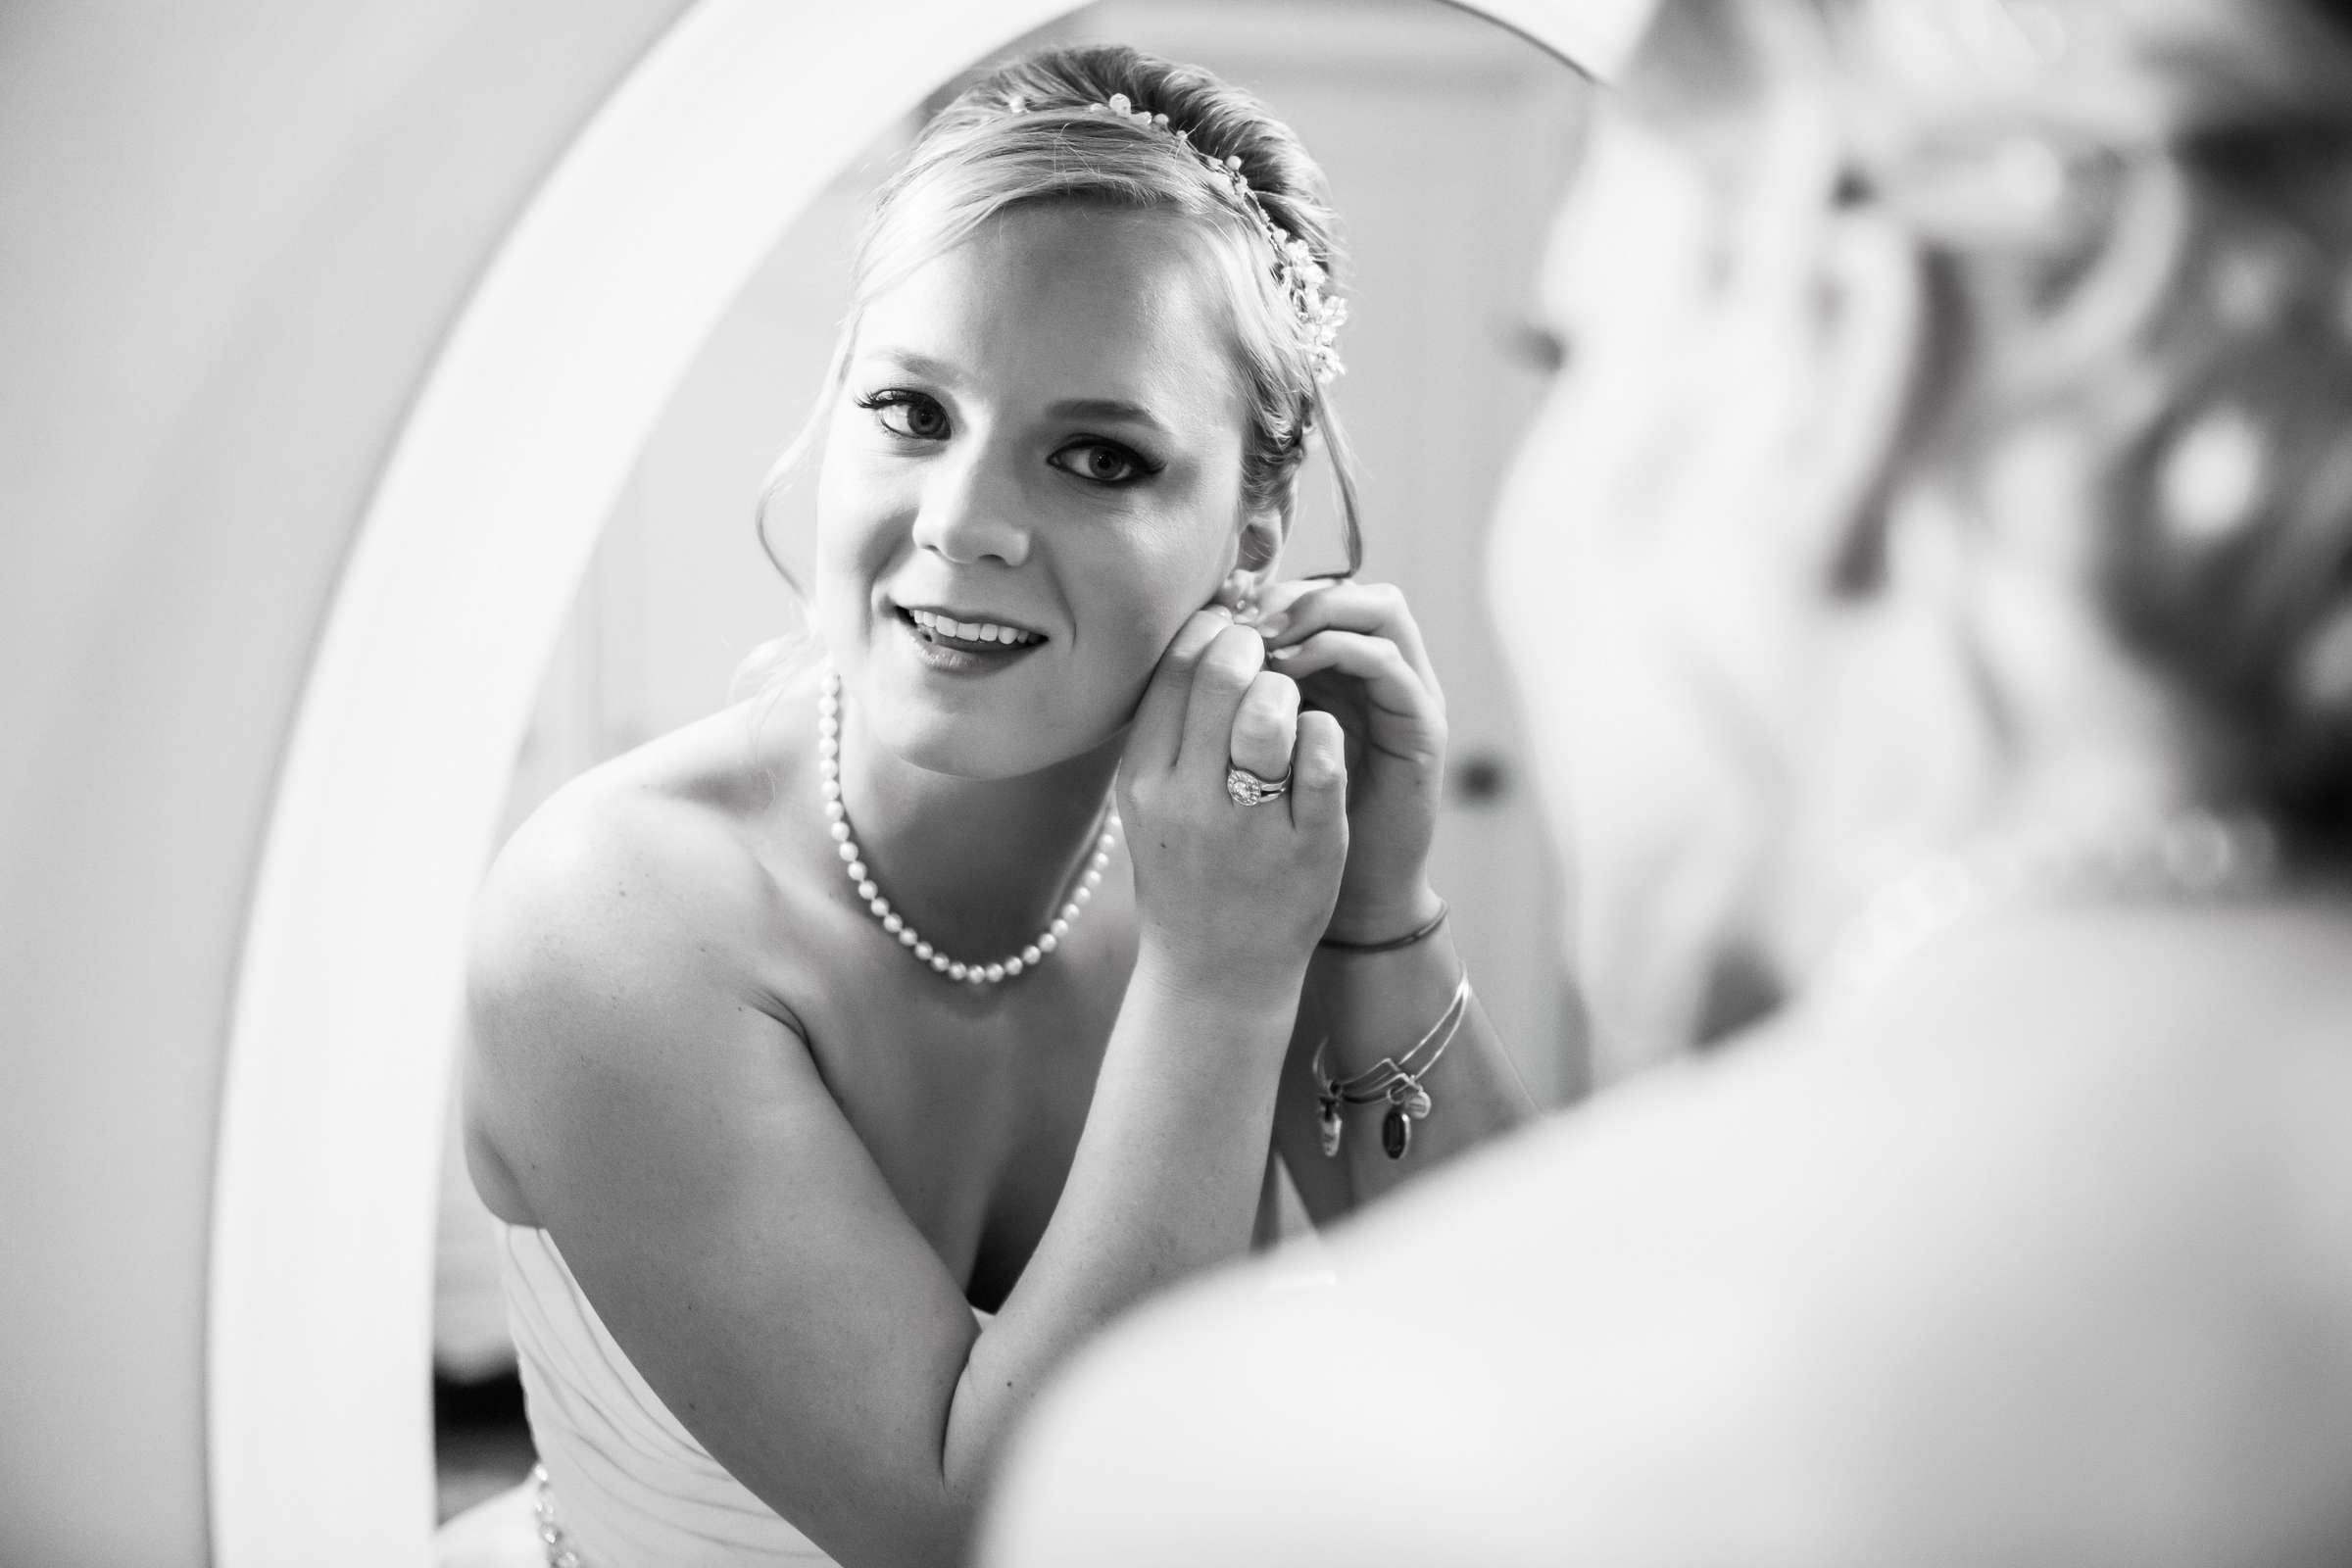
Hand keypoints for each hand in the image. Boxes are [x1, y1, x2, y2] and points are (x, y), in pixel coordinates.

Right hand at [1118, 609, 1348, 996]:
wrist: (1214, 976)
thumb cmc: (1187, 871)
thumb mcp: (1153, 801)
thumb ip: (1172, 726)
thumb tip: (1207, 631)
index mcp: (1143, 779)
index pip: (1174, 668)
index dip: (1213, 631)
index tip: (1234, 634)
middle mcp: (1186, 800)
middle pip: (1221, 676)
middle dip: (1254, 649)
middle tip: (1269, 658)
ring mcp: (1247, 826)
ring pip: (1271, 712)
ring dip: (1288, 691)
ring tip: (1290, 707)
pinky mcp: (1309, 846)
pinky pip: (1323, 759)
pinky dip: (1327, 734)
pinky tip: (1319, 742)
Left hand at [1256, 579, 1445, 943]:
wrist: (1348, 902)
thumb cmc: (1288, 838)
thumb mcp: (1257, 762)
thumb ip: (1242, 705)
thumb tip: (1195, 641)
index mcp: (1341, 677)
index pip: (1313, 597)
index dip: (1267, 593)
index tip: (1220, 607)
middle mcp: (1383, 676)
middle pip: (1348, 590)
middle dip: (1290, 595)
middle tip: (1244, 616)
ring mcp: (1410, 697)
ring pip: (1381, 611)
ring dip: (1318, 614)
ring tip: (1267, 638)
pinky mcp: (1425, 727)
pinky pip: (1389, 665)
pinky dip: (1342, 651)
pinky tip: (1291, 670)